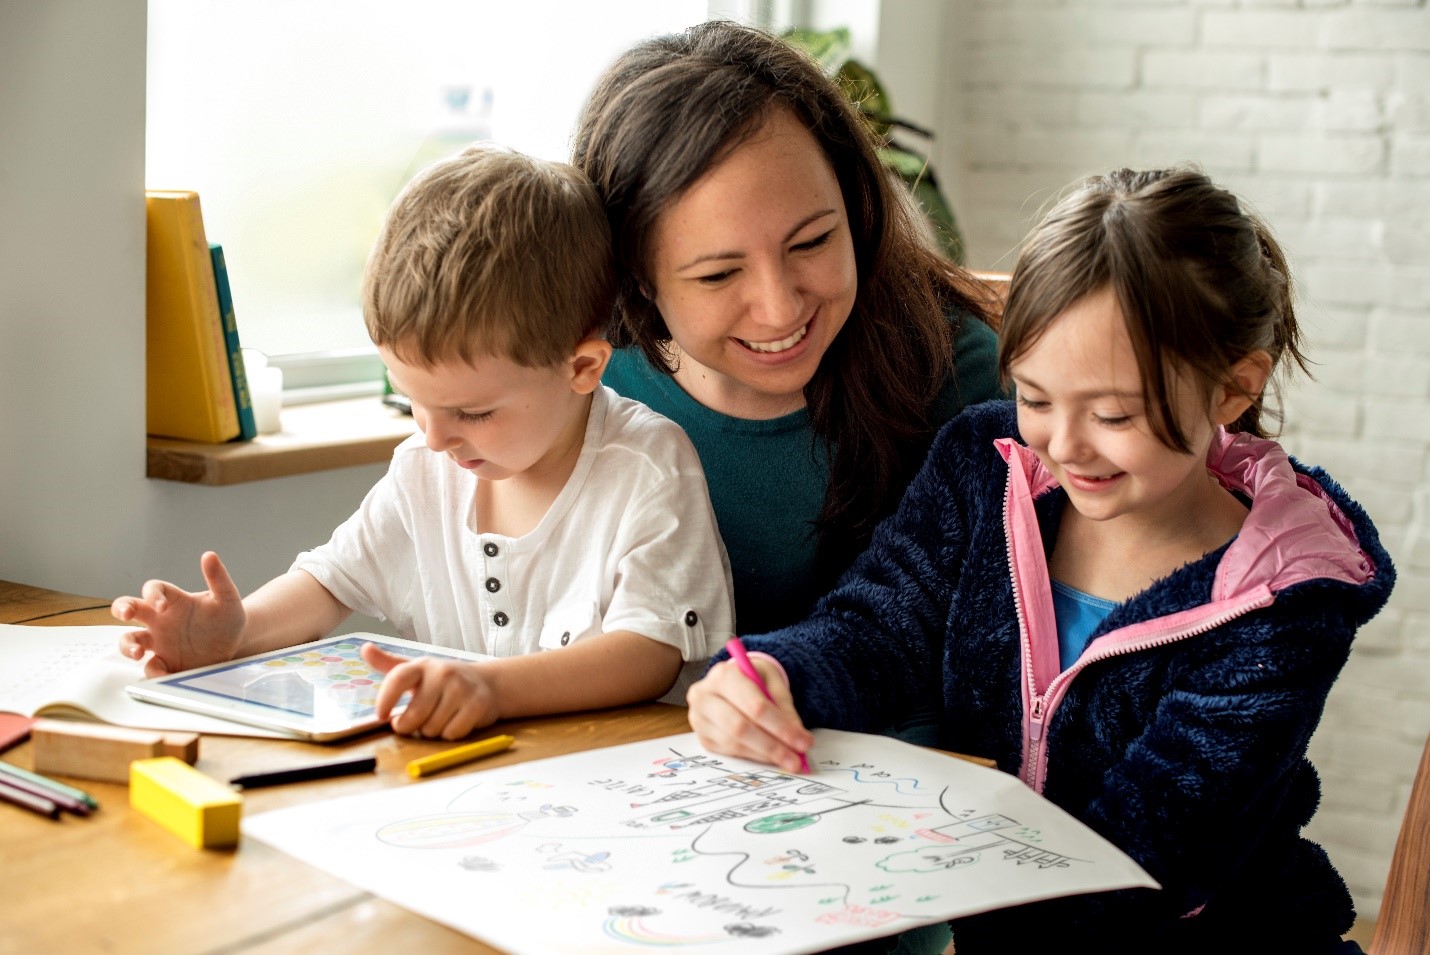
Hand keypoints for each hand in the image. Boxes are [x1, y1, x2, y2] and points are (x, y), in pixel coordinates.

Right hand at [111, 551, 246, 676]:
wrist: (237, 644)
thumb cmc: (228, 618)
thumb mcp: (227, 598)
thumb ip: (218, 578)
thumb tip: (209, 555)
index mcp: (174, 600)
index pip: (154, 589)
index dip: (152, 594)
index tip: (161, 605)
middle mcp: (160, 619)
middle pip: (129, 608)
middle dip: (121, 608)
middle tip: (125, 614)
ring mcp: (160, 641)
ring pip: (130, 639)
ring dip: (127, 646)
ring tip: (137, 653)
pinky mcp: (165, 662)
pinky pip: (151, 667)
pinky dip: (153, 672)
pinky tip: (162, 676)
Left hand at [362, 643, 498, 739]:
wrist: (489, 682)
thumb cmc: (445, 680)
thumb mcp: (418, 670)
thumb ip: (389, 664)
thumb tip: (365, 649)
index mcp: (423, 666)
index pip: (398, 678)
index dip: (385, 699)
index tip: (382, 716)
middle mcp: (443, 673)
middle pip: (414, 715)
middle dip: (408, 726)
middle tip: (413, 723)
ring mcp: (462, 688)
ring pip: (432, 728)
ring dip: (431, 731)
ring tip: (439, 718)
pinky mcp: (478, 704)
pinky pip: (452, 733)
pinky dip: (450, 734)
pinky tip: (455, 722)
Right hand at [686, 656, 812, 773]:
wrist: (732, 679)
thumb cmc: (753, 679)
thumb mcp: (773, 684)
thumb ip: (785, 709)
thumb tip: (798, 738)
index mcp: (724, 675)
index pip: (755, 706)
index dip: (781, 727)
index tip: (803, 742)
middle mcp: (704, 695)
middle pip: (740, 727)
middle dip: (772, 746)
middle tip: (795, 759)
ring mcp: (699, 718)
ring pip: (734, 742)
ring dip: (764, 754)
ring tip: (787, 759)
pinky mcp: (702, 736)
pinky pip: (728, 751)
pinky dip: (752, 756)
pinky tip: (769, 756)